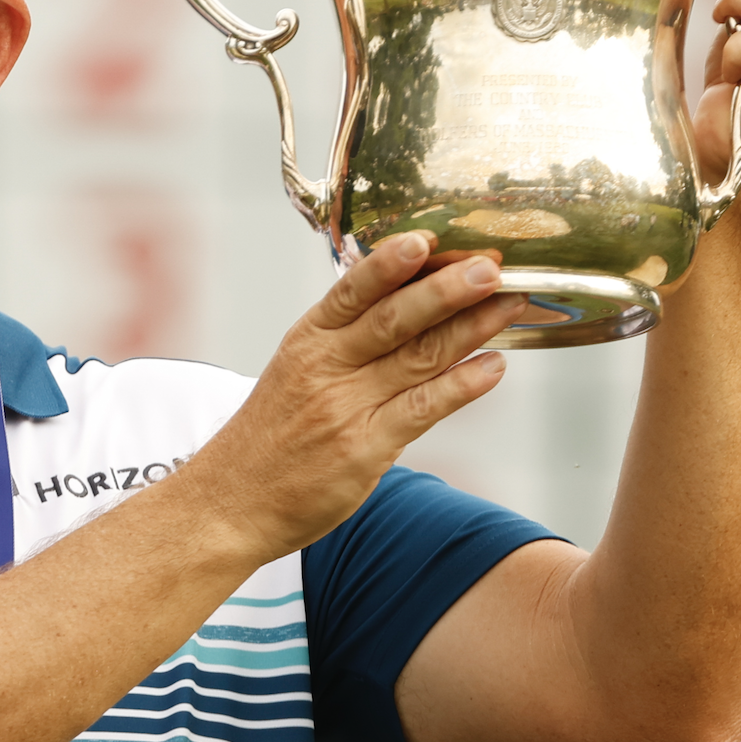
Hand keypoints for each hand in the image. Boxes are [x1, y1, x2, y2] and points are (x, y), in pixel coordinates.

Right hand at [186, 235, 526, 559]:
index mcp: (306, 342)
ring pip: (417, 358)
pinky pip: (423, 409)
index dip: (389, 264)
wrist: (232, 502)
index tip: (425, 239)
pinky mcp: (364, 450)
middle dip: (447, 289)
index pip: (350, 292)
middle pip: (393, 319)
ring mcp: (344, 409)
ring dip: (469, 328)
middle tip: (490, 267)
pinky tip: (493, 367)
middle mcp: (324, 369)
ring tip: (508, 304)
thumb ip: (342, 341)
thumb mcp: (293, 372)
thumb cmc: (269, 437)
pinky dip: (462, 386)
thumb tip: (402, 301)